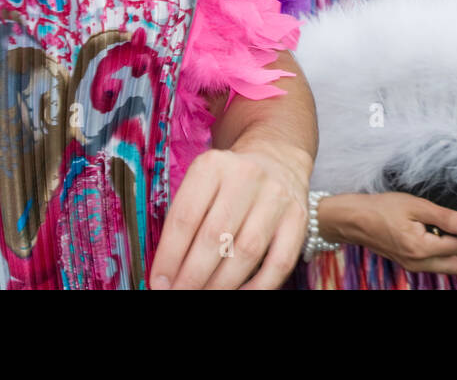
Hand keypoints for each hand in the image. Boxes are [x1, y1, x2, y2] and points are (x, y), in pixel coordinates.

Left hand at [149, 142, 309, 289]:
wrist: (276, 158)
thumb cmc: (228, 181)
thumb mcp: (201, 184)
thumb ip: (184, 221)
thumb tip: (167, 272)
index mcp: (213, 166)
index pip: (185, 218)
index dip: (168, 257)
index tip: (158, 284)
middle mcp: (246, 176)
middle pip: (215, 237)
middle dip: (192, 277)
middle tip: (178, 295)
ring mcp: (276, 197)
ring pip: (246, 252)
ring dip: (221, 285)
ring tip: (204, 298)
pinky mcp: (298, 218)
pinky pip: (280, 262)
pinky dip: (258, 286)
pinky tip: (239, 294)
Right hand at [320, 192, 456, 274]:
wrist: (355, 219)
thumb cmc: (383, 208)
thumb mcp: (416, 206)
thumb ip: (446, 217)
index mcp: (422, 248)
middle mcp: (418, 263)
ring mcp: (412, 266)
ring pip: (446, 267)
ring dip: (452, 252)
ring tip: (441, 229)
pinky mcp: (408, 264)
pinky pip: (433, 265)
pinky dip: (439, 253)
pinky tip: (430, 234)